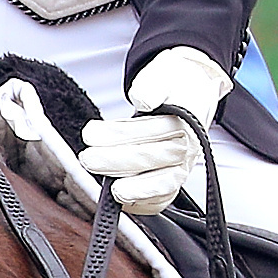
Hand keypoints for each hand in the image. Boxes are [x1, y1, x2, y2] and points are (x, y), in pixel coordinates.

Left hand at [80, 44, 233, 215]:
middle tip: (88, 158)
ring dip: (134, 186)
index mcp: (187, 116)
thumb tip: (144, 100)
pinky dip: (146, 202)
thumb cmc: (170, 85)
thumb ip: (151, 87)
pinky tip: (124, 200)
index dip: (121, 134)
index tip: (90, 133)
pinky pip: (164, 198)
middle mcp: (190, 143)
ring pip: (164, 181)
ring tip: (109, 188)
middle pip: (157, 157)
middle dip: (118, 160)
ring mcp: (183, 164)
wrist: (189, 91)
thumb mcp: (160, 75)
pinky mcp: (172, 179)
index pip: (155, 128)